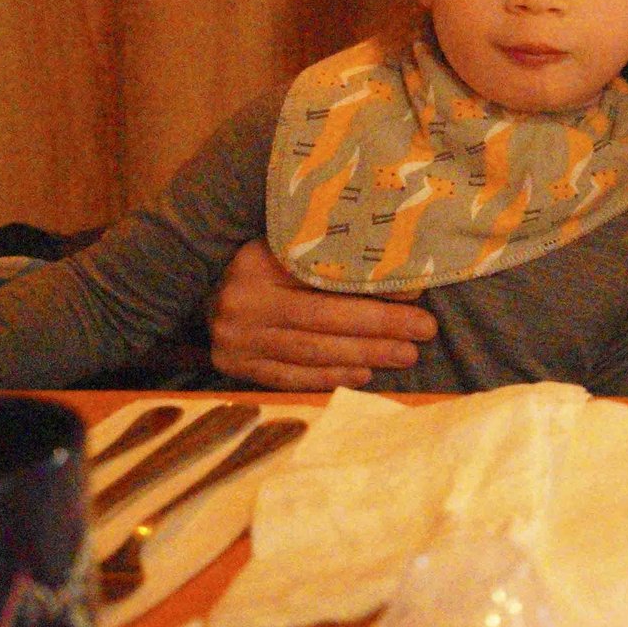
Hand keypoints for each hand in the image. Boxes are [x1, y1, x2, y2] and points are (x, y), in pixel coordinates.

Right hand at [208, 240, 434, 390]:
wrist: (203, 293)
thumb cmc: (262, 267)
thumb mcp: (290, 249)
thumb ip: (337, 259)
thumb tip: (407, 280)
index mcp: (258, 260)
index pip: (323, 277)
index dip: (372, 289)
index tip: (417, 296)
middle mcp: (242, 301)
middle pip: (321, 318)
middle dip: (379, 327)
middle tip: (423, 331)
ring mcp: (235, 338)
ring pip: (309, 351)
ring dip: (362, 356)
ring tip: (404, 356)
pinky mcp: (233, 366)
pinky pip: (288, 377)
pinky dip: (328, 377)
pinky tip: (363, 376)